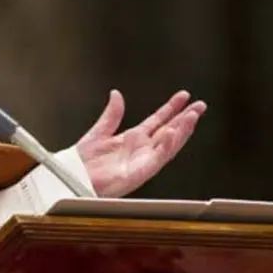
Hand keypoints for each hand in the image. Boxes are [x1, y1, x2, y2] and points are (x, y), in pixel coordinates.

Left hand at [76, 90, 206, 197]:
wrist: (72, 178)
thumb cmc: (82, 162)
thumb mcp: (98, 131)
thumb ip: (111, 114)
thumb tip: (116, 94)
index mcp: (131, 139)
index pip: (157, 120)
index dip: (170, 108)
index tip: (183, 96)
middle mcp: (140, 150)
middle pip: (169, 131)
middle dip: (185, 119)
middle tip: (200, 105)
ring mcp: (142, 161)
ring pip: (168, 144)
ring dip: (182, 131)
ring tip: (193, 116)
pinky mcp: (139, 173)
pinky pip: (157, 159)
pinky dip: (166, 146)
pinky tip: (172, 133)